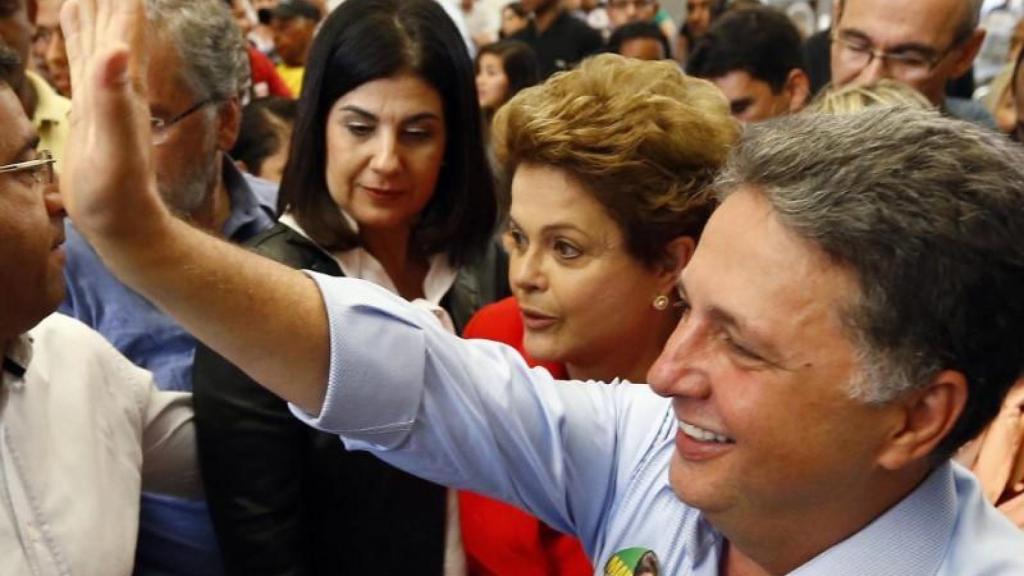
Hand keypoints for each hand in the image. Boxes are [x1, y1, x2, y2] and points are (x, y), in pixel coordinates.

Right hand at [60, 0, 168, 242]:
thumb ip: (115, 99)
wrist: (122, 222)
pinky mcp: (87, 107)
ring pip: (97, 34)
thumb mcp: (115, 146)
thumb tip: (116, 50)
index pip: (125, 21)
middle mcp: (118, 81)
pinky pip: (82, 57)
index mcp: (125, 82)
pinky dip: (77, 33)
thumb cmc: (119, 193)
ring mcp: (103, 91)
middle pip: (113, 19)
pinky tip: (75, 24)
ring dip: (94, 4)